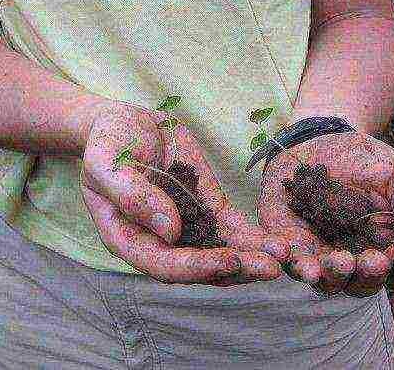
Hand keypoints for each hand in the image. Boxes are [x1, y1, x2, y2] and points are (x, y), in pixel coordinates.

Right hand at [79, 101, 285, 285]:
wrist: (128, 123)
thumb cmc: (108, 143)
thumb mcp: (107, 163)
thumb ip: (132, 196)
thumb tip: (168, 230)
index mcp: (129, 239)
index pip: (164, 265)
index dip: (197, 266)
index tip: (230, 260)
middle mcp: (161, 241)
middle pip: (200, 267)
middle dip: (237, 269)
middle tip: (270, 268)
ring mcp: (187, 226)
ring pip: (222, 252)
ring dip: (253, 257)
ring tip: (285, 257)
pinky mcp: (207, 208)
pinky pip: (233, 228)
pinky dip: (255, 237)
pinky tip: (279, 243)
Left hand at [257, 131, 393, 296]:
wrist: (319, 142)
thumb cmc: (364, 162)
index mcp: (383, 246)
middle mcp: (353, 256)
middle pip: (362, 283)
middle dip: (368, 274)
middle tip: (372, 259)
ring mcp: (319, 254)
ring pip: (326, 281)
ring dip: (333, 275)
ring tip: (339, 260)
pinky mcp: (290, 244)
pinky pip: (288, 262)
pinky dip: (291, 262)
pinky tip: (294, 256)